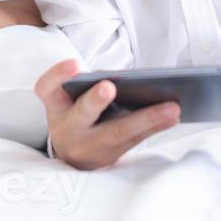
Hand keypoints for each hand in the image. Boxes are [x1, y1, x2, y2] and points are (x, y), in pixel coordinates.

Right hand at [36, 59, 179, 169]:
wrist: (74, 156)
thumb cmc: (76, 114)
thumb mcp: (70, 99)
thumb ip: (89, 84)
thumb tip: (126, 79)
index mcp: (56, 106)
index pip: (47, 88)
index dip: (58, 75)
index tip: (75, 63)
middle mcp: (68, 128)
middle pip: (82, 114)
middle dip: (96, 101)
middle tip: (109, 86)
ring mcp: (90, 146)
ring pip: (118, 132)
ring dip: (146, 119)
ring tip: (172, 107)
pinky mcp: (112, 158)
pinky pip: (135, 141)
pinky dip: (155, 127)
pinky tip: (173, 116)